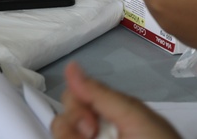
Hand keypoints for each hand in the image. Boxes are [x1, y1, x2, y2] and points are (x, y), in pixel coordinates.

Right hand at [51, 62, 178, 138]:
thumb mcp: (135, 118)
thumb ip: (101, 94)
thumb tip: (70, 66)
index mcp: (111, 114)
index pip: (74, 97)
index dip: (76, 107)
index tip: (92, 124)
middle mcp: (97, 131)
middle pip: (62, 119)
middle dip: (73, 127)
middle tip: (94, 137)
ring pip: (60, 135)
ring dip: (71, 137)